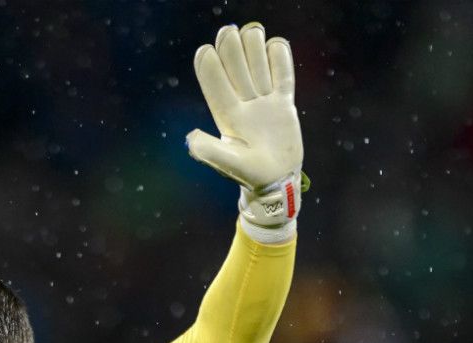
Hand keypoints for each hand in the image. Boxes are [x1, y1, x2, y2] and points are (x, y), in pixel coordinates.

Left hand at [186, 23, 300, 191]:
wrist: (276, 181)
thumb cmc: (251, 176)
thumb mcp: (230, 165)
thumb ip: (211, 152)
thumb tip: (190, 138)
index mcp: (228, 118)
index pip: (217, 88)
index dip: (210, 70)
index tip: (204, 51)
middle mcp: (244, 105)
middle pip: (237, 71)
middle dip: (231, 51)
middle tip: (227, 32)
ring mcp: (264, 103)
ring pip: (258, 69)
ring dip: (254, 49)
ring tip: (251, 31)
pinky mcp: (283, 104)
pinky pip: (282, 77)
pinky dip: (281, 61)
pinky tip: (276, 43)